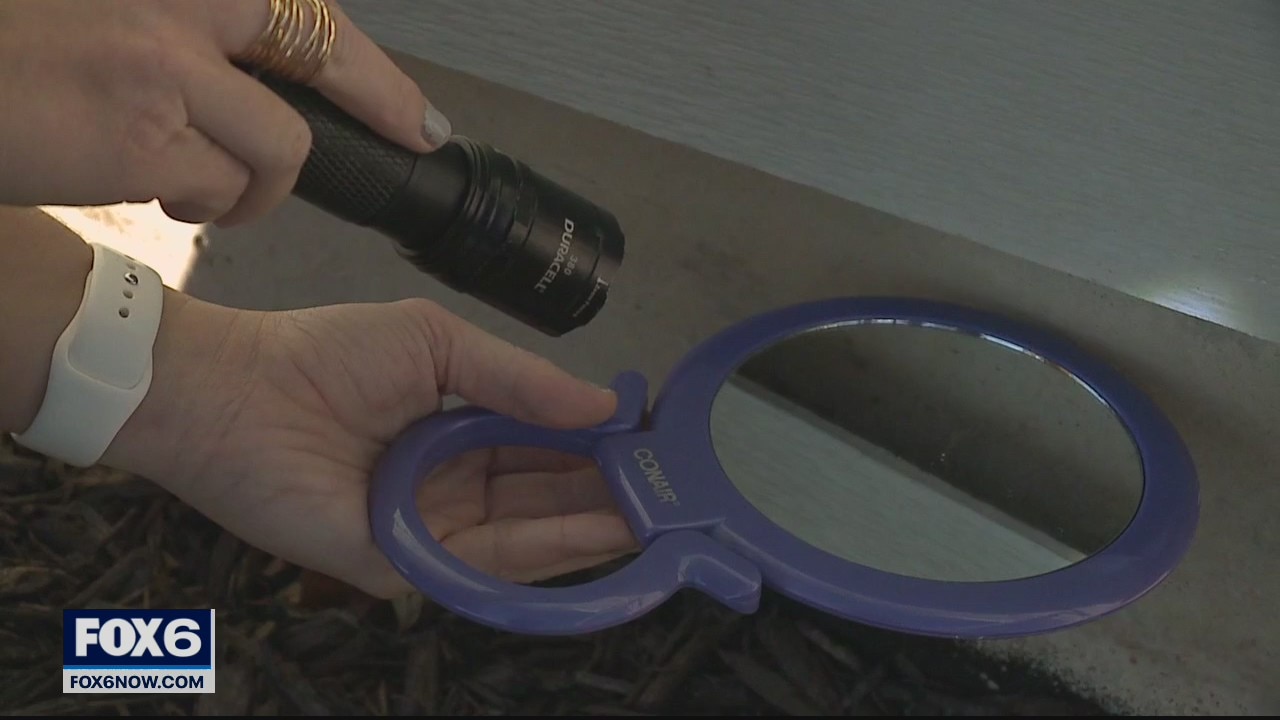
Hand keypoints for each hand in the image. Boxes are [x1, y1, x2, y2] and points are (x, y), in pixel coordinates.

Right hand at [0, 0, 449, 225]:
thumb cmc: (20, 44)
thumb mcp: (113, 12)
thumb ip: (196, 31)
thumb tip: (263, 70)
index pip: (303, 11)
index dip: (370, 68)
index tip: (414, 109)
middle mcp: (181, 0)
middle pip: (324, 52)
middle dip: (382, 101)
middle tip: (410, 133)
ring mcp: (165, 65)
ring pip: (276, 145)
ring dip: (251, 183)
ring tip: (199, 184)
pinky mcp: (143, 137)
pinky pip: (216, 189)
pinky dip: (197, 203)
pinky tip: (151, 186)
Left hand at [103, 294, 638, 597]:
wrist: (234, 392)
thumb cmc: (327, 356)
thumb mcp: (437, 344)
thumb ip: (520, 379)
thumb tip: (604, 402)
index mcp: (459, 431)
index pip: (544, 447)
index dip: (597, 446)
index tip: (654, 443)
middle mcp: (452, 486)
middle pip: (544, 498)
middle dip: (607, 494)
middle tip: (672, 490)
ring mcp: (431, 531)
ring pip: (528, 537)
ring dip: (591, 526)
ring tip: (654, 514)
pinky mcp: (405, 566)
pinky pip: (484, 566)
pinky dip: (545, 553)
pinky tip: (600, 536)